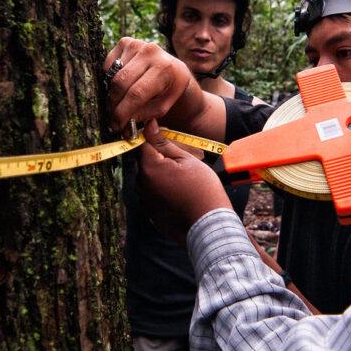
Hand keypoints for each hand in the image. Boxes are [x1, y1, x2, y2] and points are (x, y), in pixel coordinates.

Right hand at [104, 38, 200, 132]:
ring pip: (113, 75)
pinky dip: (110, 78)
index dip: (122, 113)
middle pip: (120, 83)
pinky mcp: (126, 42)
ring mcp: (137, 44)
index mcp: (165, 69)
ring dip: (111, 94)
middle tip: (111, 120)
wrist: (174, 69)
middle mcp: (151, 52)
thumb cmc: (168, 90)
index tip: (115, 126)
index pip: (136, 94)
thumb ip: (143, 116)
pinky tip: (122, 84)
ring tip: (117, 105)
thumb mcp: (162, 107)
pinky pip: (109, 64)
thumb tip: (124, 127)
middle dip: (113, 106)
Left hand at [136, 120, 231, 245]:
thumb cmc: (202, 189)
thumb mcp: (186, 160)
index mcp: (149, 168)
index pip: (141, 143)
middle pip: (144, 161)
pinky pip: (152, 194)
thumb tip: (149, 125)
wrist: (209, 225)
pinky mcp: (150, 213)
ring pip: (148, 178)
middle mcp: (141, 185)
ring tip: (183, 180)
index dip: (152, 136)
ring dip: (160, 174)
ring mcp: (144, 201)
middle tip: (181, 161)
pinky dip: (163, 190)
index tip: (165, 135)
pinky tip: (180, 194)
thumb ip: (163, 143)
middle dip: (157, 157)